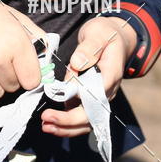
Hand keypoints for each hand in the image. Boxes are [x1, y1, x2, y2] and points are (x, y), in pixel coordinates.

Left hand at [41, 16, 137, 136]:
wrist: (113, 37)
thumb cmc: (105, 34)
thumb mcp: (97, 34)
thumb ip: (89, 49)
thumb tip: (77, 63)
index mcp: (110, 75)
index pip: (96, 95)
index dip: (79, 101)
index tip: (60, 100)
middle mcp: (107, 91)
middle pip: (91, 115)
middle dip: (68, 121)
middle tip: (47, 119)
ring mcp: (99, 97)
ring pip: (87, 121)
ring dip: (66, 128)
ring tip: (46, 126)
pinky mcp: (91, 99)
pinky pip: (81, 116)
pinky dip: (67, 123)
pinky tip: (51, 122)